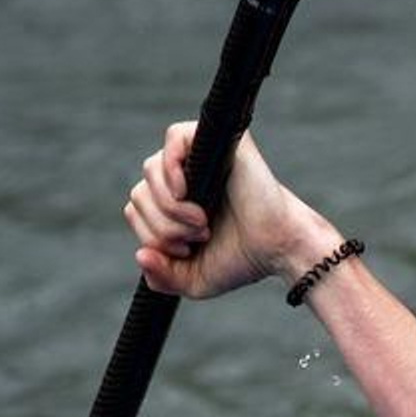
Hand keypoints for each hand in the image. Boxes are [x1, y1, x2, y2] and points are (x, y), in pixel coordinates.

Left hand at [125, 123, 339, 298]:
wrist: (278, 248)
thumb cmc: (243, 261)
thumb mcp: (192, 280)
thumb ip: (161, 277)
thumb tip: (140, 255)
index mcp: (174, 205)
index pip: (136, 209)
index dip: (151, 235)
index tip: (185, 251)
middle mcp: (185, 177)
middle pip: (139, 192)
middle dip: (162, 227)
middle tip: (198, 238)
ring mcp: (200, 157)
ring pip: (151, 169)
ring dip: (169, 207)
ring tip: (201, 223)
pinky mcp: (219, 141)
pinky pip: (175, 136)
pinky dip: (171, 168)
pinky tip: (185, 192)